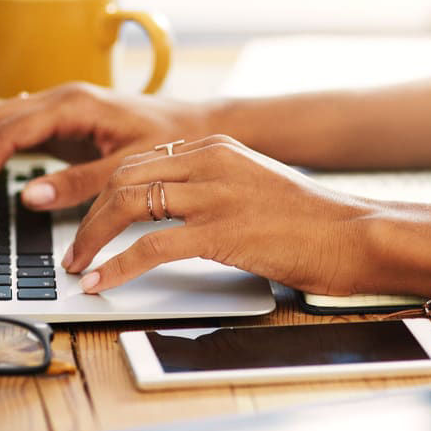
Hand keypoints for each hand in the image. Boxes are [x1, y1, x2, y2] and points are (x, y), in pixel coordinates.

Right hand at [0, 83, 209, 212]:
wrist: (196, 125)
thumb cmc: (170, 142)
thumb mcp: (128, 168)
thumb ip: (80, 183)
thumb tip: (29, 196)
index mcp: (72, 104)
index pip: (6, 134)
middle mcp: (58, 97)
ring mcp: (56, 105)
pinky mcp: (59, 119)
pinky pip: (8, 124)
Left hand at [64, 135, 381, 294]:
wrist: (356, 234)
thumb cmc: (312, 221)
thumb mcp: (254, 186)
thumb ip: (213, 188)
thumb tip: (170, 213)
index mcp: (216, 148)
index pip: (139, 161)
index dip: (102, 192)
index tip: (86, 219)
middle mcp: (210, 162)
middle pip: (124, 178)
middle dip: (88, 216)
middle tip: (73, 249)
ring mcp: (215, 194)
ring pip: (128, 205)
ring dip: (92, 239)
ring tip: (77, 267)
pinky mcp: (222, 231)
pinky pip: (150, 247)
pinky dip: (117, 266)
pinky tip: (101, 282)